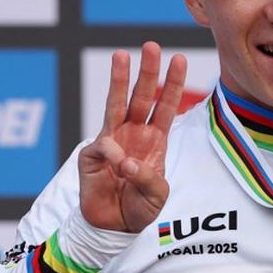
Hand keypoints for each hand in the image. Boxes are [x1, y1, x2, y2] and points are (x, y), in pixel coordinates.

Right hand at [78, 42, 186, 232]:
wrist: (115, 227)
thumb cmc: (140, 207)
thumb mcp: (156, 194)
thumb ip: (146, 177)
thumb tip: (124, 159)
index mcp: (155, 140)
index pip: (166, 106)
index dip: (173, 84)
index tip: (179, 59)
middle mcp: (134, 134)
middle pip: (142, 96)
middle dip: (148, 71)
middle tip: (152, 45)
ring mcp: (112, 141)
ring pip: (116, 104)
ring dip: (119, 80)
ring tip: (121, 55)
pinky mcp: (92, 155)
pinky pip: (103, 146)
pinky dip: (112, 153)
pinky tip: (118, 167)